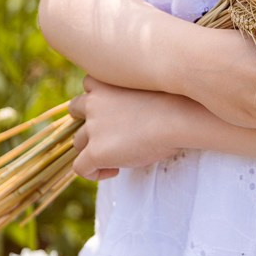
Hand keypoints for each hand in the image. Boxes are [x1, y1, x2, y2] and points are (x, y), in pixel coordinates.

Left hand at [67, 76, 185, 178]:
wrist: (179, 117)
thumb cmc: (176, 103)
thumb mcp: (151, 89)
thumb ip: (135, 97)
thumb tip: (139, 114)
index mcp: (107, 83)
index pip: (89, 84)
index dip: (98, 99)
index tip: (117, 112)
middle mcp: (94, 102)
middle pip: (76, 110)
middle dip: (88, 121)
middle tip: (110, 135)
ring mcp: (93, 128)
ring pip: (78, 141)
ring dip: (93, 148)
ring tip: (117, 157)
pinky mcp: (95, 152)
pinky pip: (81, 167)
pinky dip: (94, 172)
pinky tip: (115, 171)